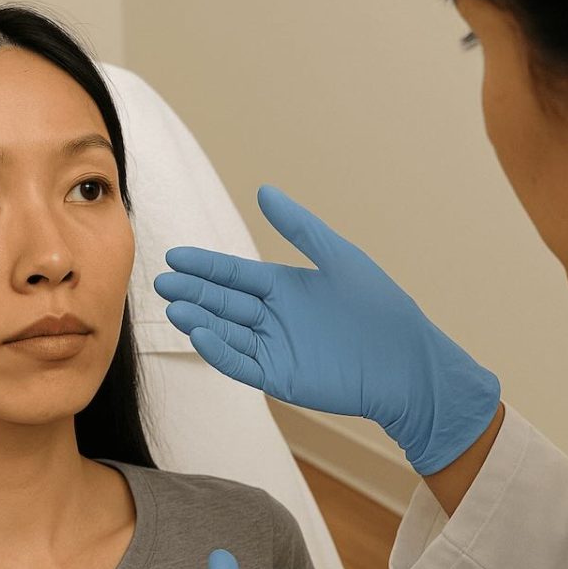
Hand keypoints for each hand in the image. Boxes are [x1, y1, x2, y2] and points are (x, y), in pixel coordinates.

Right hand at [152, 184, 500, 475]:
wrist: (406, 362)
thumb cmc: (379, 307)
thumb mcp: (337, 257)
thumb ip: (298, 227)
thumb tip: (264, 190)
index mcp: (285, 288)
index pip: (234, 275)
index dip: (205, 266)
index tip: (175, 257)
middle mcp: (274, 318)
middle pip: (223, 302)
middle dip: (193, 293)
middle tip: (161, 283)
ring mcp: (274, 349)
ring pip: (227, 332)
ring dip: (200, 320)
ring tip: (174, 308)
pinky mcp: (279, 377)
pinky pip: (241, 363)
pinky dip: (219, 351)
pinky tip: (200, 335)